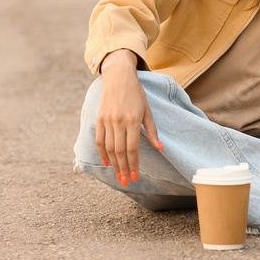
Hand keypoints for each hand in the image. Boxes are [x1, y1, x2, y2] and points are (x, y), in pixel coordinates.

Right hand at [95, 49, 162, 186]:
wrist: (119, 77)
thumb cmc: (137, 94)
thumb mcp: (148, 111)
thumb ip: (152, 131)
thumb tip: (161, 149)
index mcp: (133, 120)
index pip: (132, 148)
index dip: (134, 164)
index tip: (135, 176)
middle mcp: (119, 121)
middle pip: (120, 151)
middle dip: (123, 168)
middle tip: (126, 181)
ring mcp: (108, 120)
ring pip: (109, 148)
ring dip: (114, 164)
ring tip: (119, 175)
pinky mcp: (99, 119)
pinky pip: (99, 140)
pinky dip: (102, 153)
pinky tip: (107, 163)